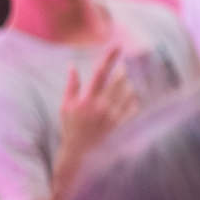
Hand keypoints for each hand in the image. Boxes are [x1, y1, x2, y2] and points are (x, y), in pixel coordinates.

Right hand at [57, 47, 138, 177]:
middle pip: (119, 80)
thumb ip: (71, 85)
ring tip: (120, 88)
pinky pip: (134, 106)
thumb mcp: (66, 106)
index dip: (109, 57)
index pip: (100, 73)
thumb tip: (71, 64)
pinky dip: (132, 100)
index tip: (117, 45)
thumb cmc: (71, 128)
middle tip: (120, 70)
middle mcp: (101, 107)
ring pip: (129, 91)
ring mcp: (113, 116)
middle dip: (121, 71)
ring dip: (127, 85)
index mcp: (87, 100)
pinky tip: (126, 101)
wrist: (80, 153)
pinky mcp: (122, 125)